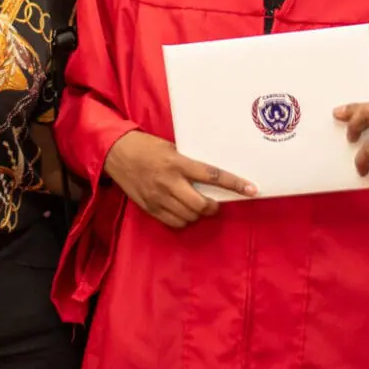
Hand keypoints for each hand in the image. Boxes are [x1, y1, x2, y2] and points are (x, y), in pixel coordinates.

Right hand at [102, 130, 256, 228]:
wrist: (116, 153)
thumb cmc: (147, 146)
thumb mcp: (172, 148)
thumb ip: (189, 162)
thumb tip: (211, 176)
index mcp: (178, 163)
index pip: (213, 175)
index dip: (234, 184)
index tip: (251, 189)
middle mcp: (169, 182)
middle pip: (201, 205)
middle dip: (213, 207)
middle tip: (215, 202)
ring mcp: (159, 197)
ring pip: (189, 216)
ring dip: (198, 214)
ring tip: (198, 206)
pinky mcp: (150, 208)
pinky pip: (174, 222)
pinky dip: (184, 220)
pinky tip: (183, 212)